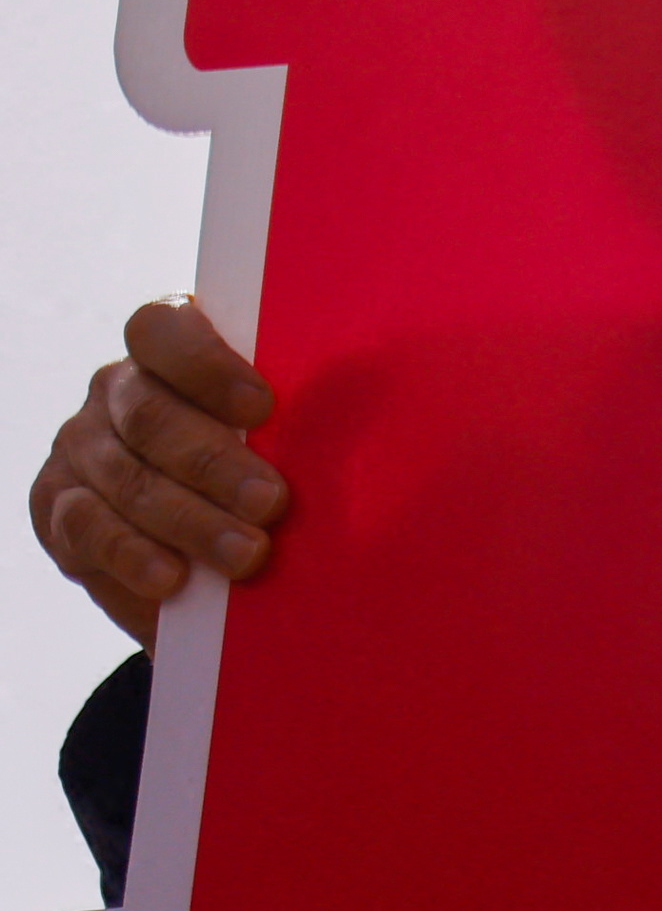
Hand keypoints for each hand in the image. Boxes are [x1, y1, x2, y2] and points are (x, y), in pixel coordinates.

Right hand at [33, 298, 287, 645]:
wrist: (210, 555)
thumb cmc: (266, 475)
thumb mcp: (283, 441)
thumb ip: (293, 426)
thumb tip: (355, 435)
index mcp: (169, 349)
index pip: (165, 331)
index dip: (209, 366)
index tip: (264, 408)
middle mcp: (117, 388)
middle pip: (152, 415)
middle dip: (216, 463)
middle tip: (272, 502)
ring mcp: (81, 445)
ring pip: (128, 477)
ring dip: (191, 520)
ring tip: (247, 555)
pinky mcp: (57, 505)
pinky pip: (87, 527)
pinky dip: (134, 555)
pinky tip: (172, 578)